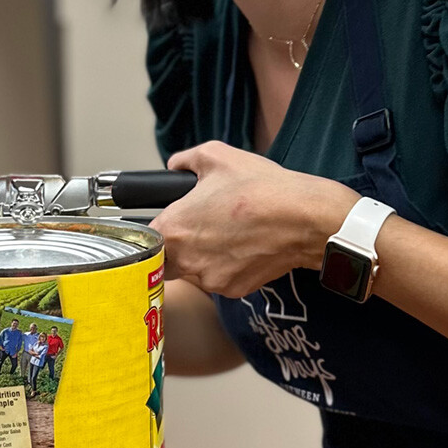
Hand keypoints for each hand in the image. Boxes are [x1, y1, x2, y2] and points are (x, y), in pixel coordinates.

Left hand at [155, 141, 357, 297]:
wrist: (303, 219)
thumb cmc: (261, 188)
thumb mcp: (217, 156)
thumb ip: (186, 160)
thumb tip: (176, 165)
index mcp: (174, 229)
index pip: (144, 239)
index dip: (153, 230)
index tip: (165, 222)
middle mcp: (187, 261)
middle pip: (165, 261)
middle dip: (177, 246)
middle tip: (198, 227)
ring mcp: (210, 280)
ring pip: (194, 272)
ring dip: (204, 257)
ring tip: (229, 232)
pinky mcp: (233, 291)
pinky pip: (220, 280)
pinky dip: (227, 266)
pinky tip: (245, 246)